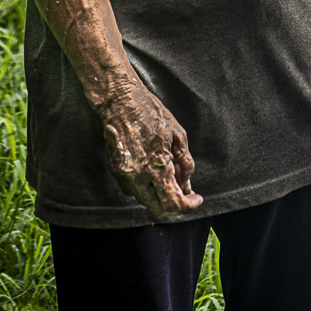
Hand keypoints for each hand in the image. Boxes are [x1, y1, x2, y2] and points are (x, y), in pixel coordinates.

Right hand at [99, 87, 203, 217]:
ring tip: (167, 174)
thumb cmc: (152, 114)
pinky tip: (150, 168)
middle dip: (173, 205)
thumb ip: (185, 163)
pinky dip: (144, 185)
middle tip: (183, 191)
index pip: (173, 204)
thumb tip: (187, 184)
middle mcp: (137, 177)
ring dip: (158, 194)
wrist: (122, 102)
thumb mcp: (178, 134)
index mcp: (156, 168)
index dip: (189, 205)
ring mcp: (123, 176)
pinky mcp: (115, 171)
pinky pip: (131, 188)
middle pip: (157, 209)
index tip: (196, 199)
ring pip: (144, 200)